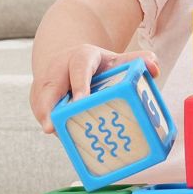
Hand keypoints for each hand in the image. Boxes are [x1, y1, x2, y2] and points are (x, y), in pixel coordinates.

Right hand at [29, 44, 160, 134]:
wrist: (69, 58)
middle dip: (48, 106)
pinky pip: (40, 111)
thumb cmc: (99, 65)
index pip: (80, 68)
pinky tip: (60, 136)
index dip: (80, 85)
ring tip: (54, 133)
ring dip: (45, 117)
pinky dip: (47, 123)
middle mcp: (59, 69)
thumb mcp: (117, 59)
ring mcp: (45, 83)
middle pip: (50, 86)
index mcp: (81, 57)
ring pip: (40, 101)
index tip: (81, 101)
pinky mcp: (38, 97)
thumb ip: (138, 61)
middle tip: (51, 126)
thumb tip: (154, 69)